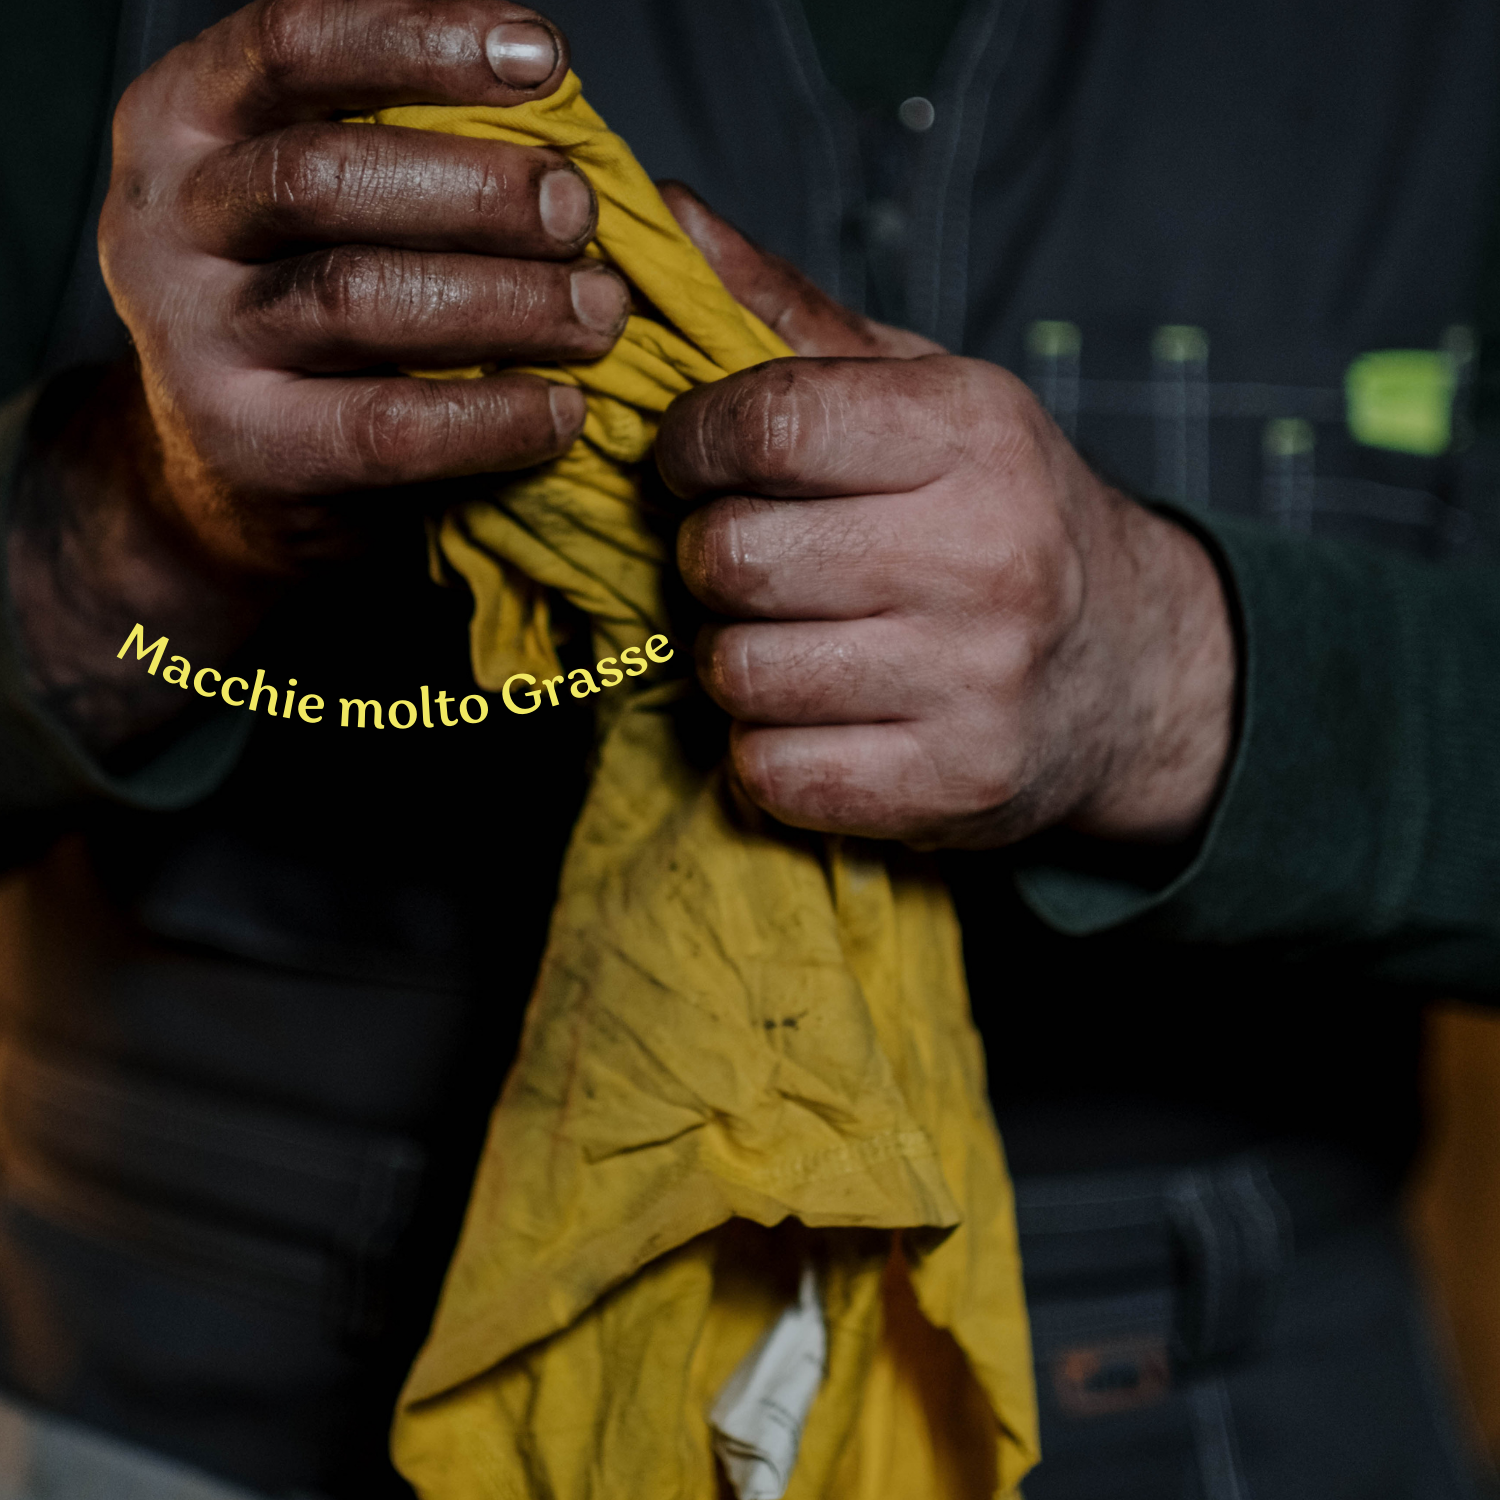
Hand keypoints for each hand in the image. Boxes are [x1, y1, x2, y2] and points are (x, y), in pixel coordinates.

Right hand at [102, 0, 623, 574]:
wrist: (233, 473)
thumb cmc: (316, 314)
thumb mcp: (344, 211)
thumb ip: (436, 160)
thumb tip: (620, 165)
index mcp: (187, 120)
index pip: (290, 45)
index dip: (421, 39)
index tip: (545, 60)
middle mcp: (167, 218)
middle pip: (323, 176)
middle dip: (479, 189)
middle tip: (580, 215)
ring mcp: (191, 340)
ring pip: (354, 296)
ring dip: (504, 300)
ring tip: (598, 313)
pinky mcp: (248, 449)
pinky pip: (387, 425)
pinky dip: (494, 415)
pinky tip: (562, 409)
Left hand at [653, 207, 1234, 848]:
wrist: (1129, 667)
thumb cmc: (997, 515)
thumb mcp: (922, 396)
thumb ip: (790, 318)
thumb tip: (666, 215)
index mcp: (974, 431)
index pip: (766, 424)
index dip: (691, 447)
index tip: (692, 463)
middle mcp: (987, 554)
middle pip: (734, 559)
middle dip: (713, 563)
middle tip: (752, 563)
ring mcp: (977, 681)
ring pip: (739, 674)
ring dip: (736, 661)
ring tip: (790, 641)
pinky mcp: (955, 783)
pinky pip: (771, 774)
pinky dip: (767, 750)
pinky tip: (817, 717)